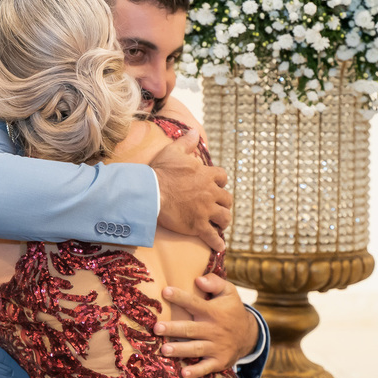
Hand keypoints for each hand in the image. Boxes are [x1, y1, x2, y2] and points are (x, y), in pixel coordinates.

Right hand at [151, 129, 231, 251]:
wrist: (150, 193)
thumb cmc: (160, 172)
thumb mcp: (173, 151)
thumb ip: (186, 142)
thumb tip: (194, 130)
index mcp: (206, 175)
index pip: (222, 177)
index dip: (220, 182)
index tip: (216, 185)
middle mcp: (210, 193)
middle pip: (227, 199)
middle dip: (223, 203)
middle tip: (218, 207)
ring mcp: (205, 210)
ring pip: (224, 217)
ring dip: (224, 221)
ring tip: (220, 224)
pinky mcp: (198, 225)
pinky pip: (212, 236)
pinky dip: (217, 243)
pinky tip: (220, 246)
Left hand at [153, 273, 257, 377]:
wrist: (249, 335)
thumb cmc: (231, 310)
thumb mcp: (229, 292)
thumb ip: (215, 283)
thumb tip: (198, 279)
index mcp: (213, 312)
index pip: (194, 303)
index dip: (180, 297)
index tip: (165, 291)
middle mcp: (213, 329)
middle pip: (191, 329)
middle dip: (174, 329)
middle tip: (157, 328)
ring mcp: (216, 347)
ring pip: (195, 348)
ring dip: (180, 350)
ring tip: (164, 350)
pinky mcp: (219, 361)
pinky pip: (206, 368)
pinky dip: (196, 371)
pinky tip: (183, 373)